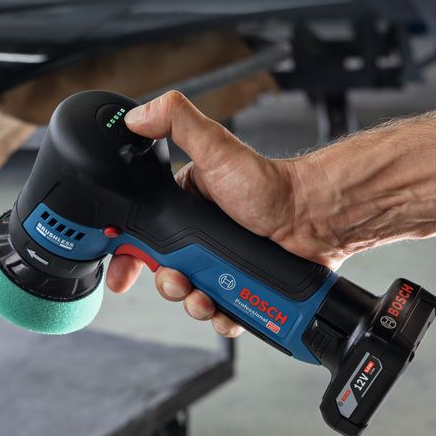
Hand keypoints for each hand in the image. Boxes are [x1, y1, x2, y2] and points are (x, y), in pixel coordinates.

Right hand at [105, 91, 337, 336]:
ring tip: (205, 297)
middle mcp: (198, 237)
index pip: (141, 235)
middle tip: (178, 281)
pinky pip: (220, 313)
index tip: (121, 273)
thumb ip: (176, 122)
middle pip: (162, 273)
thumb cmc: (269, 185)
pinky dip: (219, 318)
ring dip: (191, 304)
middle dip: (166, 284)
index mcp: (182, 207)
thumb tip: (135, 116)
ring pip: (189, 296)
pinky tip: (225, 310)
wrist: (314, 220)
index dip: (126, 256)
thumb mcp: (216, 148)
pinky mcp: (239, 287)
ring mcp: (219, 264)